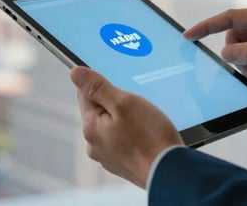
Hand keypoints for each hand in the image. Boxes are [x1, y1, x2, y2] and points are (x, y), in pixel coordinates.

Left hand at [70, 66, 183, 188]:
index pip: (85, 94)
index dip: (104, 86)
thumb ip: (98, 87)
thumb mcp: (123, 102)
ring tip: (146, 122)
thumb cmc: (150, 137)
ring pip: (113, 126)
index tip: (121, 90)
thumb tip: (75, 73)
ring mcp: (109, 157)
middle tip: (138, 107)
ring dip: (127, 119)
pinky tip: (148, 136)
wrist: (170, 172)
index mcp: (91, 128)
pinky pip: (124, 140)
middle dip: (117, 104)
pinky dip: (134, 135)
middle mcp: (95, 145)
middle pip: (100, 111)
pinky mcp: (124, 164)